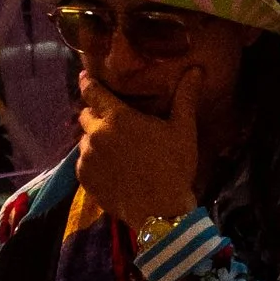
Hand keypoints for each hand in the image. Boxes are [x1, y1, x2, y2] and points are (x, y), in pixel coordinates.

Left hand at [77, 68, 201, 232]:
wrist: (160, 211)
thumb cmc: (174, 167)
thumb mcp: (183, 130)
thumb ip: (185, 97)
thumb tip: (196, 69)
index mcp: (117, 117)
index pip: (92, 91)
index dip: (87, 81)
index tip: (85, 76)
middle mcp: (96, 134)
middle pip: (86, 115)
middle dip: (97, 115)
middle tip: (115, 124)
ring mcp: (87, 157)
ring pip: (85, 140)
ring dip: (96, 140)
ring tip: (116, 150)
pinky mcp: (84, 177)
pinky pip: (83, 162)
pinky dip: (94, 161)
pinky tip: (113, 168)